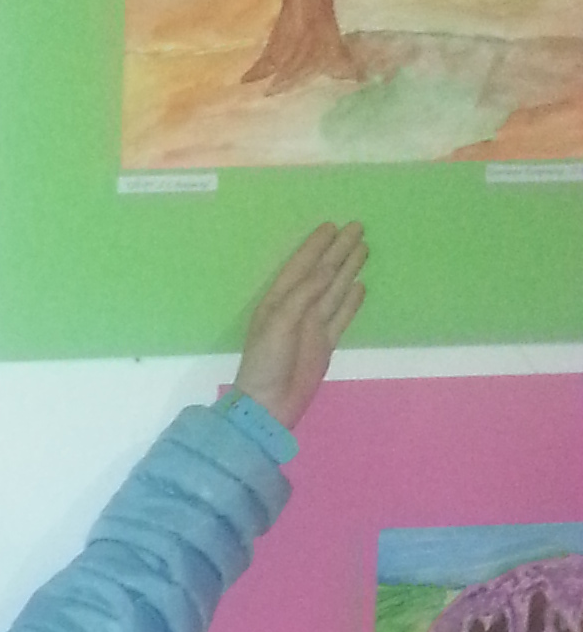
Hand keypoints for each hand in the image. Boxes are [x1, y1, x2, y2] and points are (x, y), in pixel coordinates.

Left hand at [231, 221, 366, 428]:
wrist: (269, 405)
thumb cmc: (266, 362)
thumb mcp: (279, 323)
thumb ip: (304, 294)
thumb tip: (327, 269)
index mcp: (278, 301)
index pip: (300, 266)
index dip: (315, 246)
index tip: (332, 226)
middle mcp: (297, 309)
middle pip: (322, 274)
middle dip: (338, 251)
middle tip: (358, 227)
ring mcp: (312, 326)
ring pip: (335, 291)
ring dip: (348, 269)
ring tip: (364, 248)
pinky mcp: (325, 344)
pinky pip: (342, 317)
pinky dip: (351, 302)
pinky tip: (361, 285)